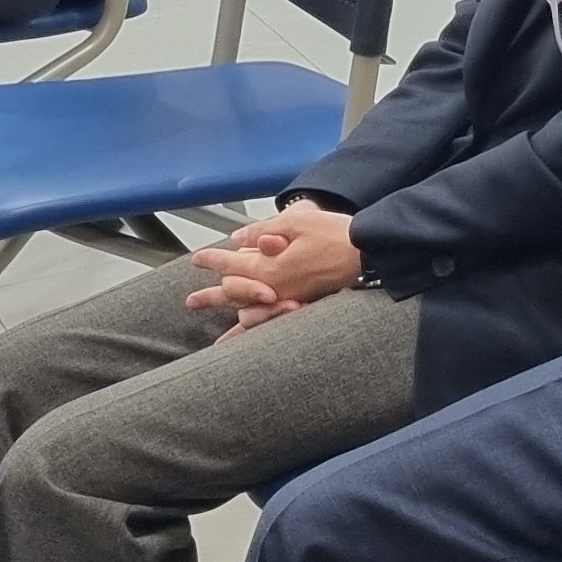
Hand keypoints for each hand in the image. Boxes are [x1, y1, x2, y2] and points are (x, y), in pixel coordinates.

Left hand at [186, 200, 363, 327]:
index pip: (232, 264)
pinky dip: (258, 332)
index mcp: (269, 267)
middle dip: (211, 297)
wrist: (369, 254)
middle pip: (234, 295)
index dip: (212, 260)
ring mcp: (289, 299)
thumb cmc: (336, 235)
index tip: (197, 259)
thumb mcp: (297, 222)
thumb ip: (264, 230)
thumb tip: (238, 239)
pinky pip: (272, 322)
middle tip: (191, 302)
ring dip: (232, 320)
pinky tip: (255, 339)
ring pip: (250, 313)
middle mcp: (275, 288)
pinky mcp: (304, 302)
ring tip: (220, 337)